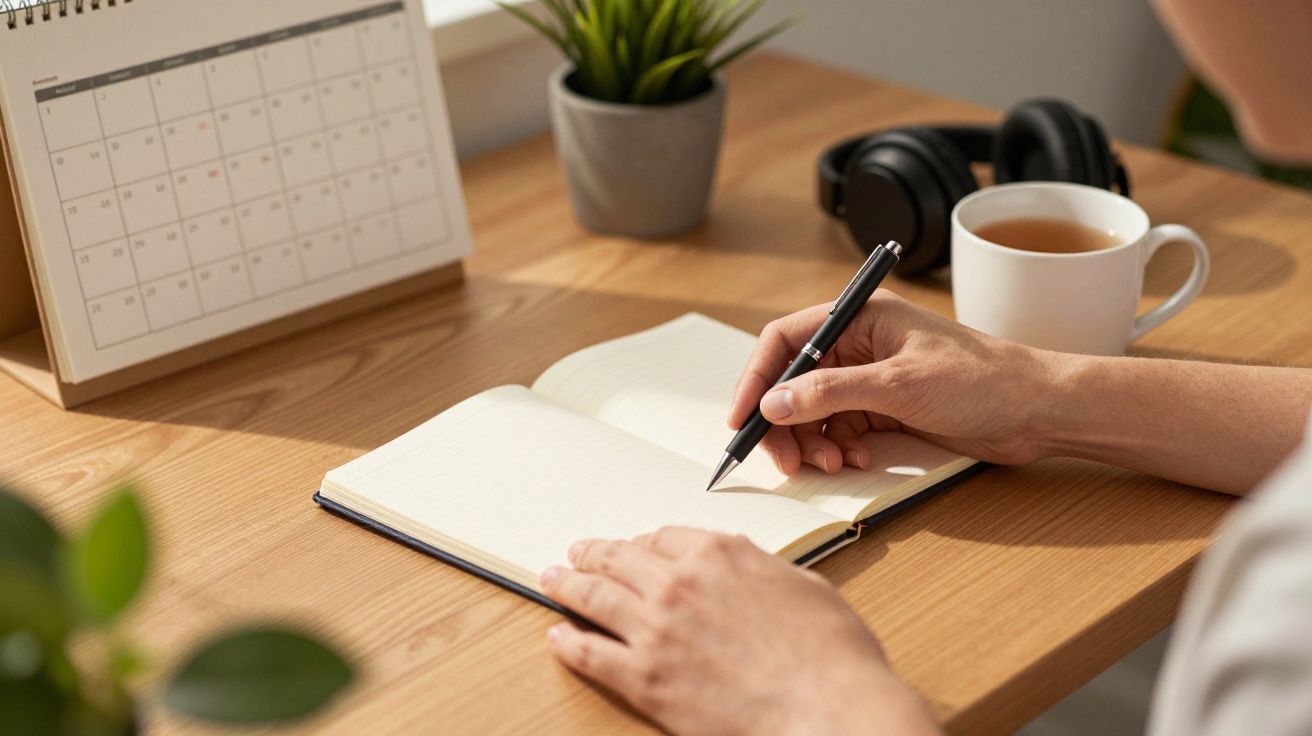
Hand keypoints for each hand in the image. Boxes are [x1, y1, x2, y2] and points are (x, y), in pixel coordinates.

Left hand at [541, 527, 940, 735]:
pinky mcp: (645, 678)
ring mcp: (656, 630)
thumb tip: (742, 565)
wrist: (830, 708)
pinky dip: (568, 642)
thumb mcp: (801, 584)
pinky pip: (590, 654)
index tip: (632, 547)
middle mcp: (678, 583)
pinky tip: (557, 635)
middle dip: (593, 554)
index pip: (663, 537)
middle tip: (576, 554)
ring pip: (594, 597)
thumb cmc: (831, 653)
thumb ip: (758, 568)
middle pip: (618, 558)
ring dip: (567, 585)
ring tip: (551, 579)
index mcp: (718, 554)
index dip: (641, 542)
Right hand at [728, 290, 1060, 474]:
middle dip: (784, 422)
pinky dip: (836, 448)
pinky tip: (853, 460)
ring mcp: (872, 378)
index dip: (758, 378)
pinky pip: (839, 428)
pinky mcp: (885, 408)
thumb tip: (774, 403)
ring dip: (811, 442)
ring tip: (829, 464)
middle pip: (794, 381)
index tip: (743, 418)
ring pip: (814, 411)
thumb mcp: (899, 385)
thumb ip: (831, 392)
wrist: (1038, 410)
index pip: (786, 340)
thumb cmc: (983, 380)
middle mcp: (860, 344)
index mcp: (861, 317)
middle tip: (784, 461)